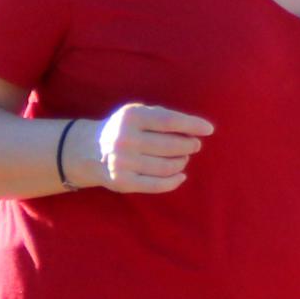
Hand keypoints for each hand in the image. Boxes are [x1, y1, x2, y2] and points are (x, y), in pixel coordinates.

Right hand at [88, 103, 211, 193]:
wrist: (90, 150)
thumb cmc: (126, 129)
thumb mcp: (137, 114)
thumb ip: (163, 117)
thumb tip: (198, 130)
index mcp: (130, 117)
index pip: (169, 121)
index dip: (192, 125)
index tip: (209, 129)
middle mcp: (124, 139)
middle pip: (171, 146)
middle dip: (189, 145)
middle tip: (194, 145)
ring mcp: (122, 163)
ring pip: (168, 166)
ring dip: (182, 162)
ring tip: (183, 158)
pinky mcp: (123, 182)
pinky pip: (158, 185)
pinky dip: (175, 181)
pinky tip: (181, 175)